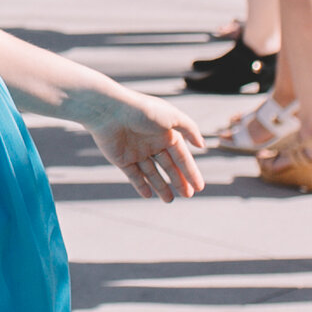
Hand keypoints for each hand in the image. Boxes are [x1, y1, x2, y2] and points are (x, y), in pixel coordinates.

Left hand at [80, 88, 206, 201]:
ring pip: (151, 173)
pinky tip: (149, 196)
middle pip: (168, 166)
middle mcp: (151, 143)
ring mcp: (136, 152)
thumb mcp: (173, 116)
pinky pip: (133, 175)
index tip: (199, 188)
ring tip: (169, 200)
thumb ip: (190, 129)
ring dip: (161, 187)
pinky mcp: (121, 158)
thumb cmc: (143, 110)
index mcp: (165, 133)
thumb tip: (202, 145)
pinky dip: (140, 185)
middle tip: (188, 196)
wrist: (109, 111)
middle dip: (178, 181)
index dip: (191, 172)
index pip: (182, 156)